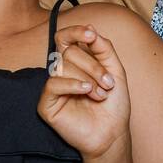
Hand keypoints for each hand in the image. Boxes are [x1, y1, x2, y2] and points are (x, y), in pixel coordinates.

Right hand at [37, 24, 131, 160]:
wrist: (112, 133)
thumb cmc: (113, 104)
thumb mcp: (115, 71)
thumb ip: (104, 49)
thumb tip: (91, 29)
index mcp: (76, 63)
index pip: (66, 38)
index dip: (75, 32)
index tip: (91, 35)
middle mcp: (62, 72)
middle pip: (70, 52)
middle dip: (94, 66)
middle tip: (108, 84)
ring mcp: (54, 87)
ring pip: (64, 66)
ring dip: (89, 78)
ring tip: (100, 94)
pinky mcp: (47, 104)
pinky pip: (53, 84)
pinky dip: (72, 84)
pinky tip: (87, 91)